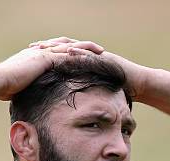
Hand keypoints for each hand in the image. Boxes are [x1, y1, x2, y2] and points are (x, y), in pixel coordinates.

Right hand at [0, 37, 104, 100]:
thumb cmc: (1, 87)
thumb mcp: (14, 89)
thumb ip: (21, 90)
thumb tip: (19, 100)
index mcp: (34, 57)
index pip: (55, 52)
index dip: (68, 53)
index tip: (79, 56)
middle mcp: (40, 51)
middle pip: (66, 45)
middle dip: (81, 47)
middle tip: (96, 50)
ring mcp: (44, 53)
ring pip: (70, 47)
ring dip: (86, 48)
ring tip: (101, 50)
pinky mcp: (46, 58)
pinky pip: (68, 55)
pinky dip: (81, 55)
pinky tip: (93, 58)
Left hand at [28, 38, 150, 101]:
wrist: (139, 84)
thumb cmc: (118, 90)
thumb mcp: (95, 90)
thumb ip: (83, 91)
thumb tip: (68, 104)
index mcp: (84, 61)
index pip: (61, 54)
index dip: (47, 54)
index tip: (30, 56)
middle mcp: (89, 54)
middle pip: (64, 46)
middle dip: (48, 46)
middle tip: (31, 47)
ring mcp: (97, 54)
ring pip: (75, 46)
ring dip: (60, 46)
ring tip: (45, 47)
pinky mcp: (105, 58)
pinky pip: (90, 53)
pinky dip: (79, 52)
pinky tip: (68, 51)